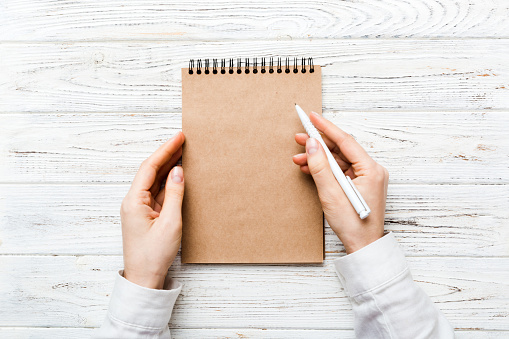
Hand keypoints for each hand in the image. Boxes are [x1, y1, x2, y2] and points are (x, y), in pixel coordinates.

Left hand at [120, 132, 184, 288]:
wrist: (144, 278)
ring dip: (169, 167)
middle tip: (183, 140)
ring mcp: (140, 208)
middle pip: (151, 171)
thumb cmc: (154, 255)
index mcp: (134, 201)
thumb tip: (178, 172)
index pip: (150, 167)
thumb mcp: (170, 223)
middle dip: (167, 154)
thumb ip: (175, 194)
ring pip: (155, 181)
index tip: (178, 137)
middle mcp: (134, 201)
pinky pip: (158, 193)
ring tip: (183, 152)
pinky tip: (179, 175)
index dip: (165, 150)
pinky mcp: (146, 215)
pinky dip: (169, 182)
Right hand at [292, 113, 388, 253]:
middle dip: (319, 144)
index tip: (312, 117)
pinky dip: (325, 169)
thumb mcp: (331, 194)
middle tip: (299, 137)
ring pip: (339, 160)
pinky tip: (309, 167)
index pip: (345, 141)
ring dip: (319, 158)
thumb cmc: (353, 225)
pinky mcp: (359, 185)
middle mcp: (371, 170)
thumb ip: (320, 167)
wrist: (363, 247)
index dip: (326, 128)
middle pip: (341, 149)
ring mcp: (366, 178)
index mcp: (371, 169)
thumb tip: (312, 145)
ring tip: (299, 157)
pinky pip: (340, 170)